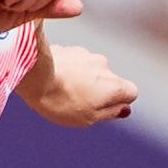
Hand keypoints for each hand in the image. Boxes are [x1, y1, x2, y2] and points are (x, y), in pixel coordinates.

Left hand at [23, 42, 137, 126]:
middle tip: (77, 103)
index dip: (120, 102)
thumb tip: (124, 109)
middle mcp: (105, 66)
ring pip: (91, 70)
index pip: (131, 92)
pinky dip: (69, 71)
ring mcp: (87, 55)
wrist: (36, 77)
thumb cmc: (62, 102)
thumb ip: (109, 112)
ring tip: (62, 91)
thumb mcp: (88, 118)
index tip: (104, 108)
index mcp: (114, 85)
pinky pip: (75, 63)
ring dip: (82, 80)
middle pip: (109, 80)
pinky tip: (54, 80)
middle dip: (98, 91)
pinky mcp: (70, 49)